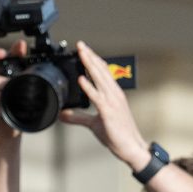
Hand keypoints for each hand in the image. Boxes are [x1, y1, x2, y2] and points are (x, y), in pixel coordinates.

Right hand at [0, 40, 26, 134]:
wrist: (8, 125)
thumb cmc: (10, 100)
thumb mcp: (12, 77)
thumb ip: (15, 59)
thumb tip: (21, 44)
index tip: (3, 54)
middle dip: (7, 83)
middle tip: (16, 86)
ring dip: (7, 95)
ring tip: (14, 97)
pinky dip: (5, 108)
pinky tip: (9, 108)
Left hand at [59, 40, 150, 170]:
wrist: (130, 148)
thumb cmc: (116, 135)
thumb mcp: (93, 124)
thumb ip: (78, 118)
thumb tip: (62, 115)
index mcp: (113, 94)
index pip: (103, 72)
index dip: (94, 60)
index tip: (84, 50)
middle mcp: (114, 94)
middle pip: (101, 71)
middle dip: (90, 56)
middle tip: (80, 44)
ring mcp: (113, 102)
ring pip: (100, 79)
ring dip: (89, 65)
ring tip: (81, 53)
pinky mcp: (108, 112)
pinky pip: (97, 97)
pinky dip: (89, 87)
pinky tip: (81, 79)